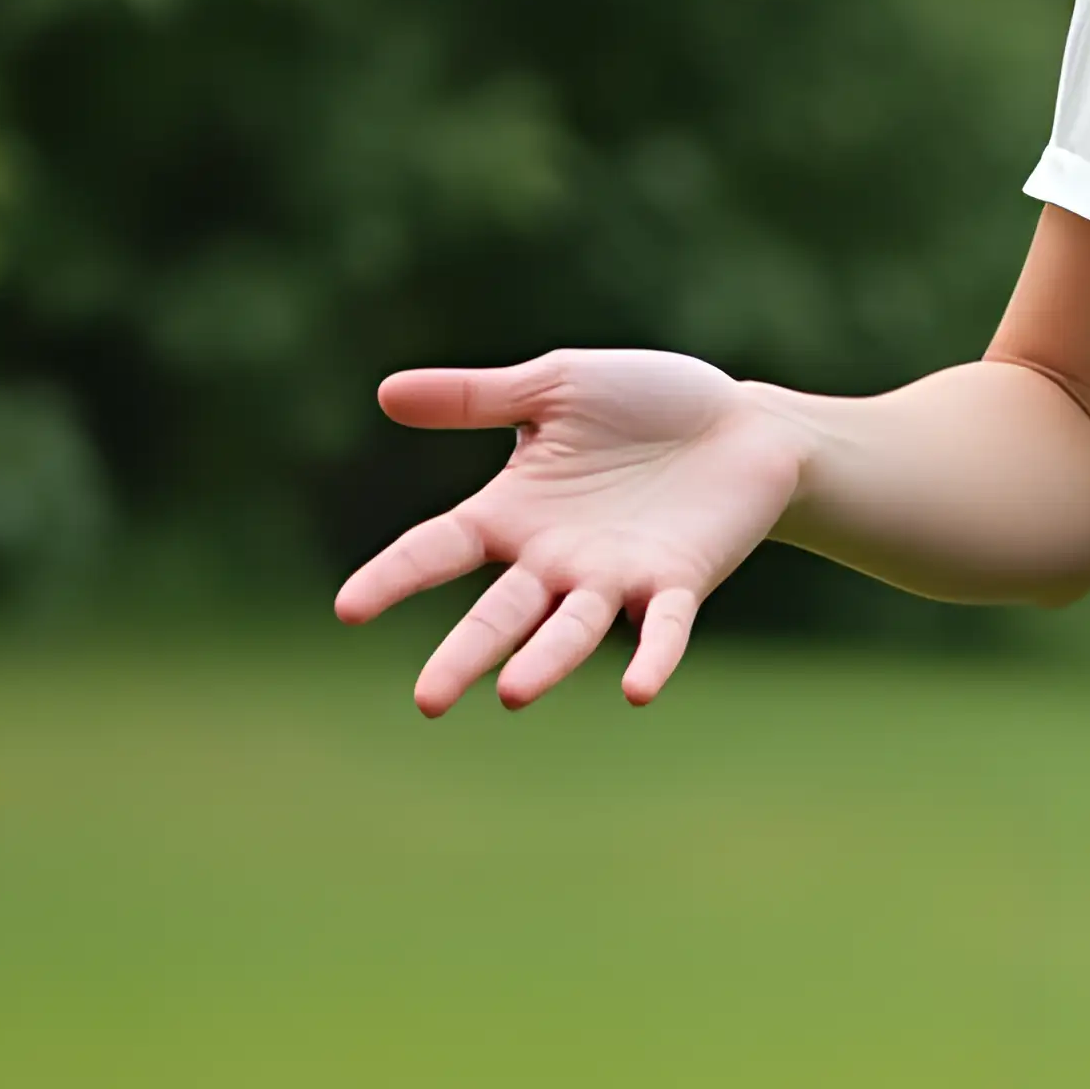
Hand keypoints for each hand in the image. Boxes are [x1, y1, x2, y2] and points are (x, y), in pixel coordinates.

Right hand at [334, 348, 811, 712]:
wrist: (740, 424)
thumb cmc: (646, 405)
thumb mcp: (552, 388)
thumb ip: (475, 399)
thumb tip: (384, 394)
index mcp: (514, 514)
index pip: (439, 550)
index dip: (396, 578)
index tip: (349, 610)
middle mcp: (556, 560)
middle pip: (501, 615)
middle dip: (465, 654)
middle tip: (428, 700)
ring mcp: (616, 577)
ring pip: (571, 631)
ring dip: (546, 662)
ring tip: (513, 694)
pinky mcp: (677, 581)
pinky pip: (662, 627)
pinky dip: (652, 656)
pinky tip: (639, 690)